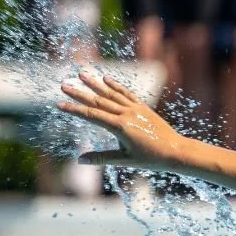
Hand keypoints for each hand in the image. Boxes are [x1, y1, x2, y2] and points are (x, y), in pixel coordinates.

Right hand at [58, 70, 187, 170]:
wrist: (176, 151)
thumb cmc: (151, 158)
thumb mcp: (125, 160)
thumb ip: (102, 158)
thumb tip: (80, 161)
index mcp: (120, 127)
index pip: (92, 116)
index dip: (74, 110)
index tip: (59, 104)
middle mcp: (127, 114)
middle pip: (98, 101)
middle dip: (79, 94)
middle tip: (63, 86)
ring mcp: (136, 109)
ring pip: (111, 94)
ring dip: (95, 84)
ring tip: (81, 75)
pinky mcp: (143, 108)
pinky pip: (127, 94)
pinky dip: (115, 86)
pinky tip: (106, 79)